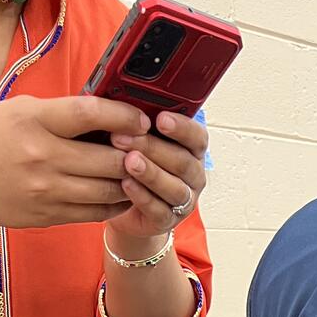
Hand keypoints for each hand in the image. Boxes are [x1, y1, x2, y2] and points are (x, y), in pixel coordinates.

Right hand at [0, 96, 148, 240]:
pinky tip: (124, 193)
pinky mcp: (50, 215)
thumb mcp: (17, 111)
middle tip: (149, 149)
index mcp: (33, 121)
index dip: (123, 116)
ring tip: (141, 172)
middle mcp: (42, 157)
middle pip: (108, 158)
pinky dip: (116, 203)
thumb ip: (58, 113)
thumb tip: (106, 113)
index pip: (89, 113)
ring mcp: (47, 190)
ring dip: (132, 182)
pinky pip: (96, 212)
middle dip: (136, 154)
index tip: (142, 119)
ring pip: (109, 189)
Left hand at [107, 111, 207, 242]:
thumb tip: (120, 96)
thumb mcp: (137, 137)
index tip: (161, 118)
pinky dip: (142, 197)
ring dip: (150, 173)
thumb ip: (137, 121)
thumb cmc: (131, 161)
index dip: (182, 128)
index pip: (197, 137)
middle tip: (124, 137)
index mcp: (190, 149)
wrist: (122, 205)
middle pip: (182, 161)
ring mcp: (183, 200)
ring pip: (174, 187)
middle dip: (153, 148)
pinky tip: (126, 185)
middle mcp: (192, 175)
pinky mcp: (168, 220)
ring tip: (128, 161)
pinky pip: (159, 210)